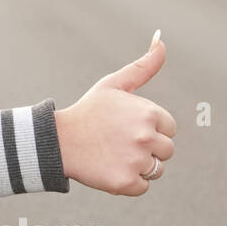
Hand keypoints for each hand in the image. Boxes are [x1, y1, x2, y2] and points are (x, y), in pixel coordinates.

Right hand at [54, 30, 175, 195]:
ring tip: (113, 155)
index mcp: (149, 113)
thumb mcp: (113, 84)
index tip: (126, 127)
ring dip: (139, 166)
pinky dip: (128, 182)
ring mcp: (136, 161)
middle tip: (118, 142)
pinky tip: (109, 168)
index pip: (169, 128)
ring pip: (156, 170)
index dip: (149, 128)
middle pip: (166, 150)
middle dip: (147, 148)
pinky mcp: (125, 182)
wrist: (57, 140)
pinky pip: (142, 187)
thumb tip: (161, 38)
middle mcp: (146, 137)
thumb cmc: (88, 111)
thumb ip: (144, 66)